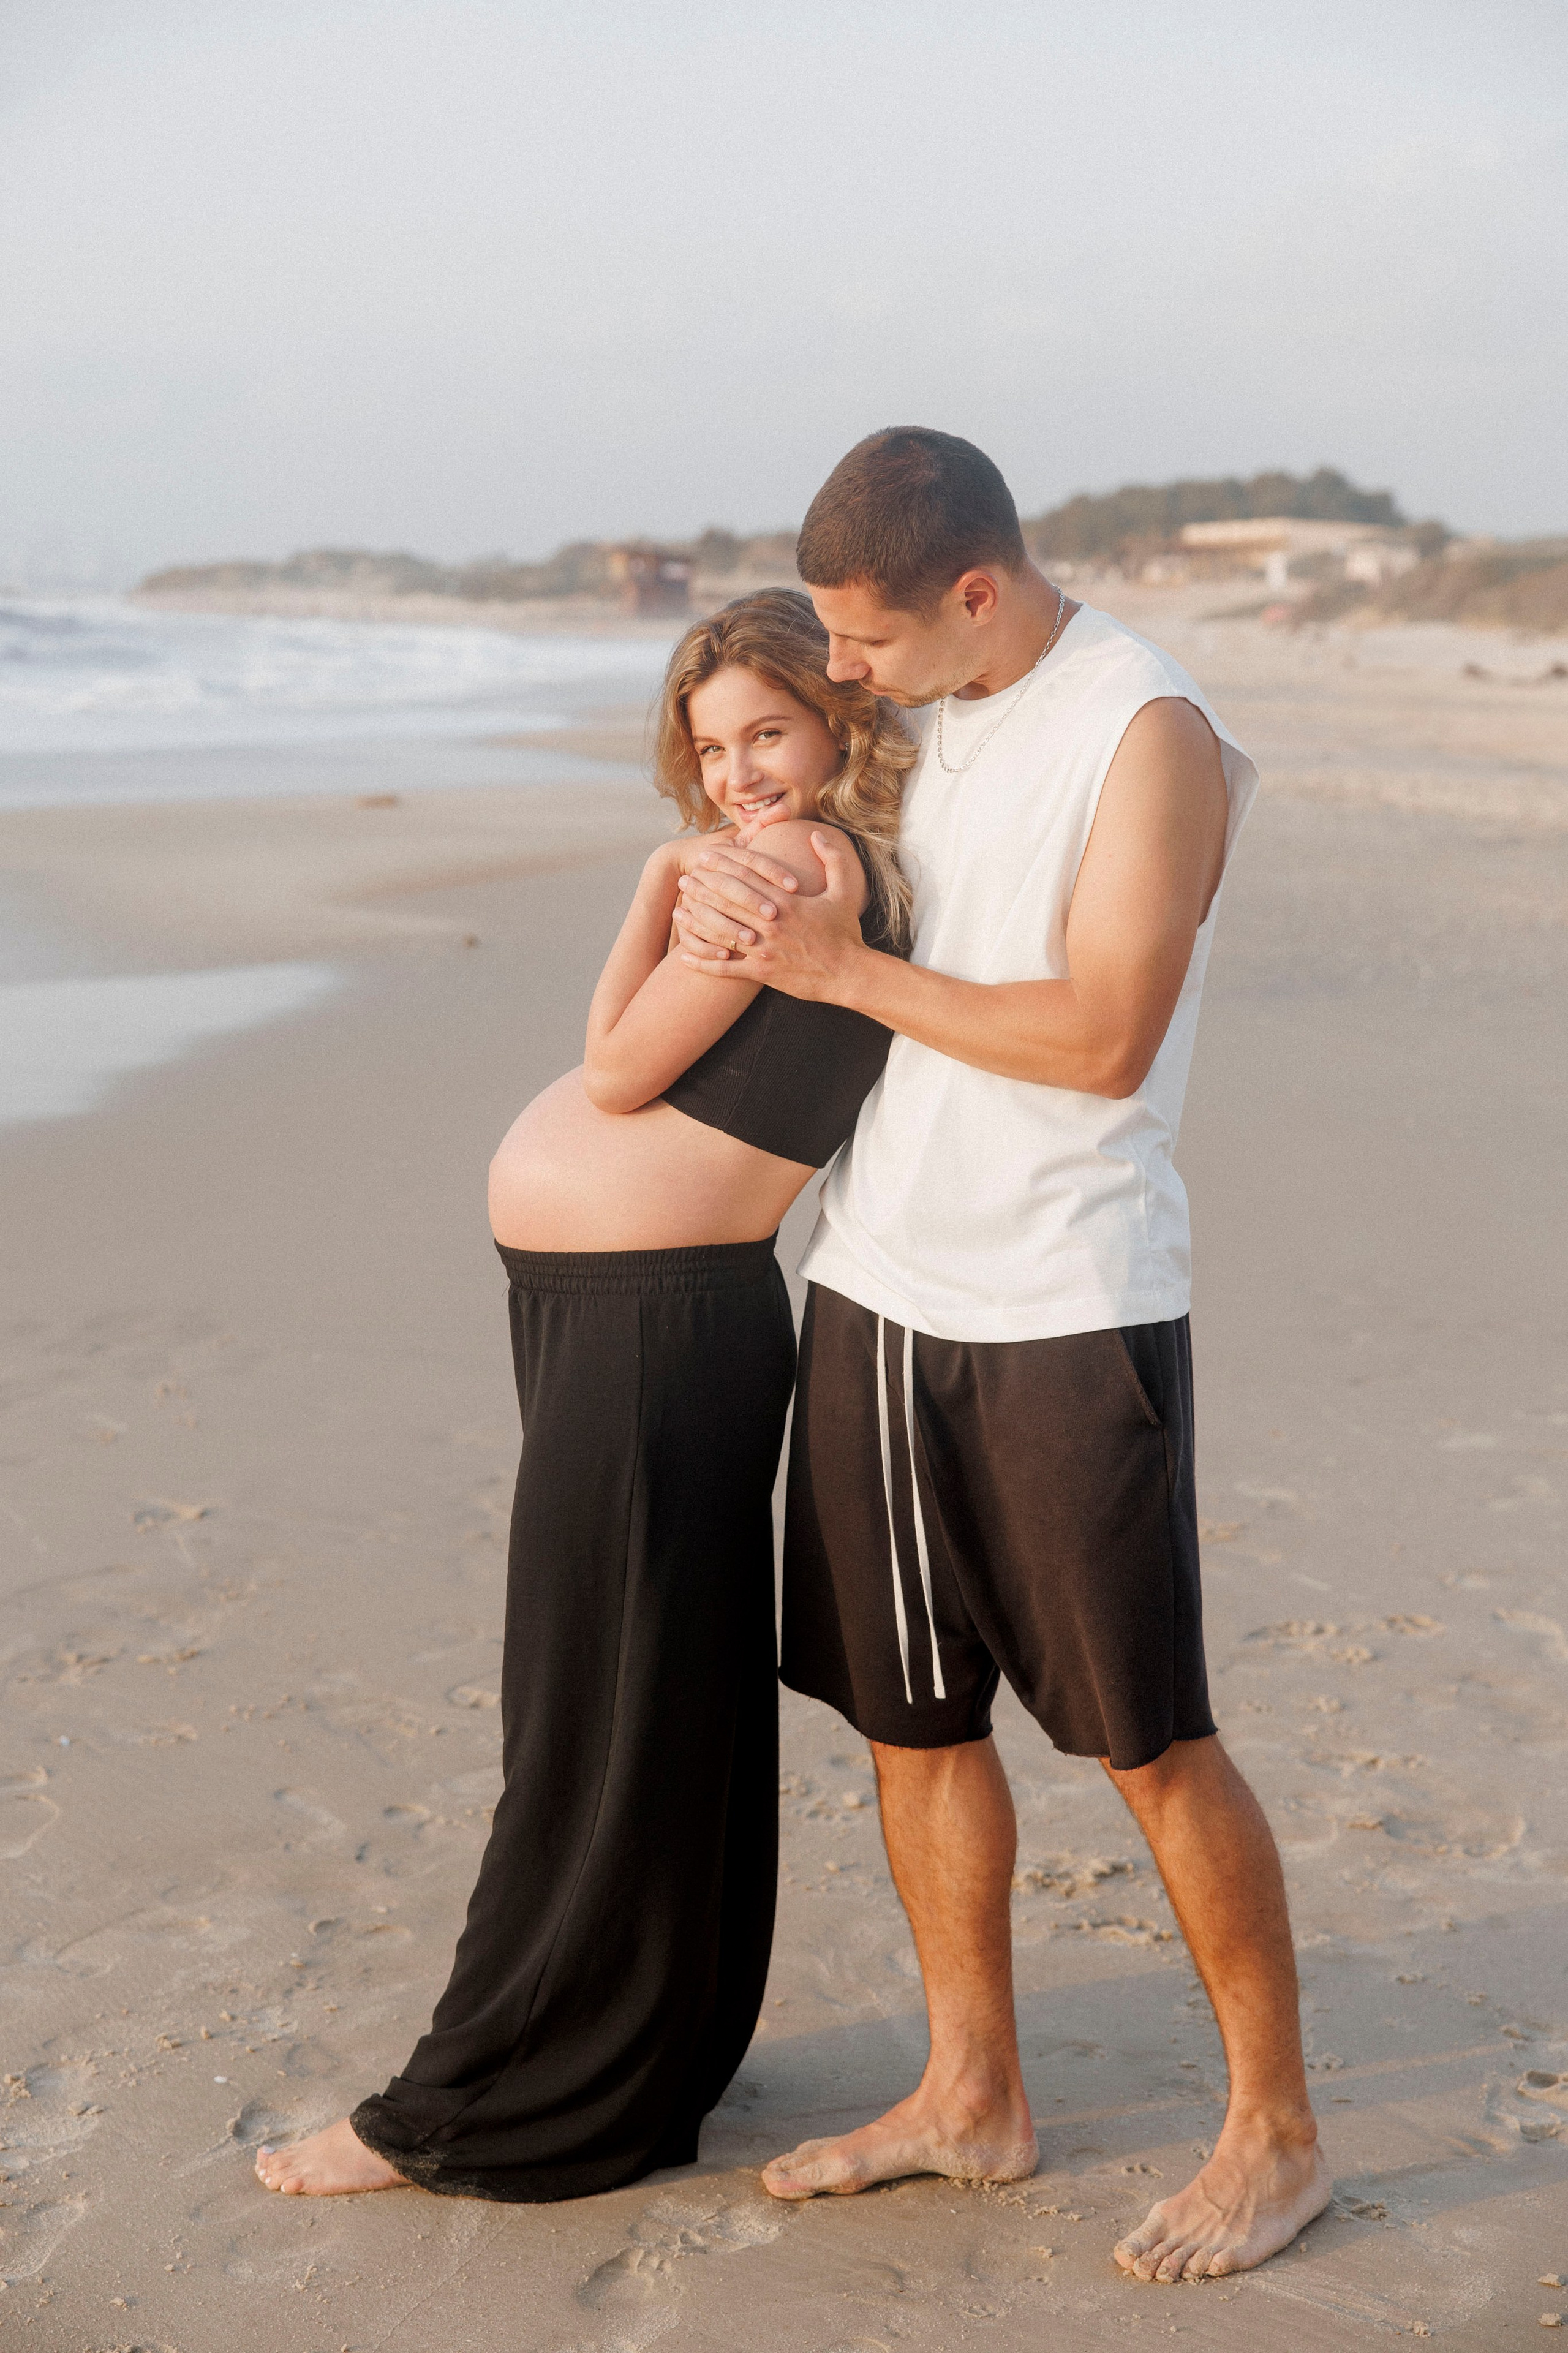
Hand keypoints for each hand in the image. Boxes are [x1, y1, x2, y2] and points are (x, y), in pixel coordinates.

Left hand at [679, 829, 867, 999]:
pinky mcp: (762, 973)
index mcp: (786, 902)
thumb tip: (816, 834)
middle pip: (728, 900)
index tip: (706, 856)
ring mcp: (764, 949)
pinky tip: (684, 958)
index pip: (747, 877)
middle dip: (703, 888)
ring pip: (720, 932)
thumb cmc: (846, 933)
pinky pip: (725, 969)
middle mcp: (770, 923)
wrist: (850, 974)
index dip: (723, 865)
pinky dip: (703, 963)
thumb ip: (833, 858)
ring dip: (696, 920)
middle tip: (684, 879)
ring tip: (677, 911)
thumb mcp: (844, 891)